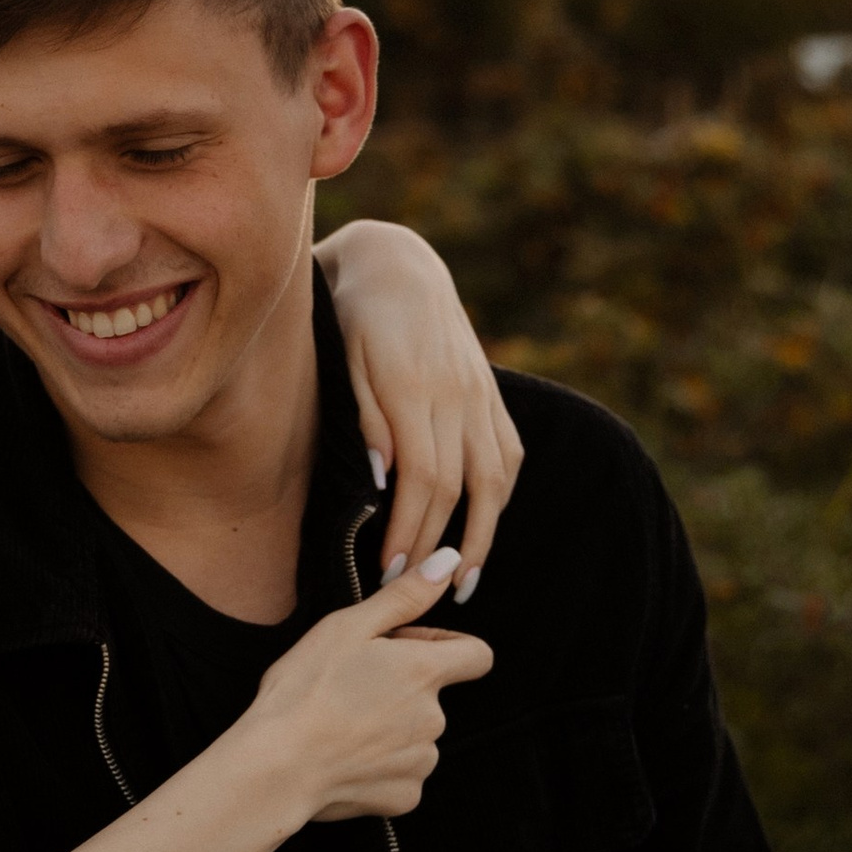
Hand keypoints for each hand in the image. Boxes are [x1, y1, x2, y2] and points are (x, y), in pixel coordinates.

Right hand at [241, 560, 493, 825]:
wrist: (276, 767)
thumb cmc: (304, 691)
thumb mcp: (348, 627)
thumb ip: (406, 596)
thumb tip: (448, 563)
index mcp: (425, 672)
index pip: (476, 654)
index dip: (442, 645)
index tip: (404, 649)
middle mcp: (434, 718)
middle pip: (434, 696)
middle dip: (402, 688)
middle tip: (349, 686)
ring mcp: (421, 761)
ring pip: (416, 736)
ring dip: (390, 728)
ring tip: (342, 725)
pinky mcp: (404, 797)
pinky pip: (402, 775)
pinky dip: (380, 768)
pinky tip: (344, 758)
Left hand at [314, 220, 522, 600]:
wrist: (399, 266)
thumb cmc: (355, 316)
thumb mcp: (344, 359)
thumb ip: (365, 419)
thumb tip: (385, 482)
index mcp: (415, 388)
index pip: (423, 478)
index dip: (410, 530)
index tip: (388, 570)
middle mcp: (456, 394)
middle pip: (458, 487)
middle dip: (435, 544)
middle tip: (412, 586)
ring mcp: (480, 393)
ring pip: (495, 477)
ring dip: (482, 534)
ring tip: (463, 580)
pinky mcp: (491, 393)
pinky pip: (508, 453)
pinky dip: (499, 495)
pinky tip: (484, 527)